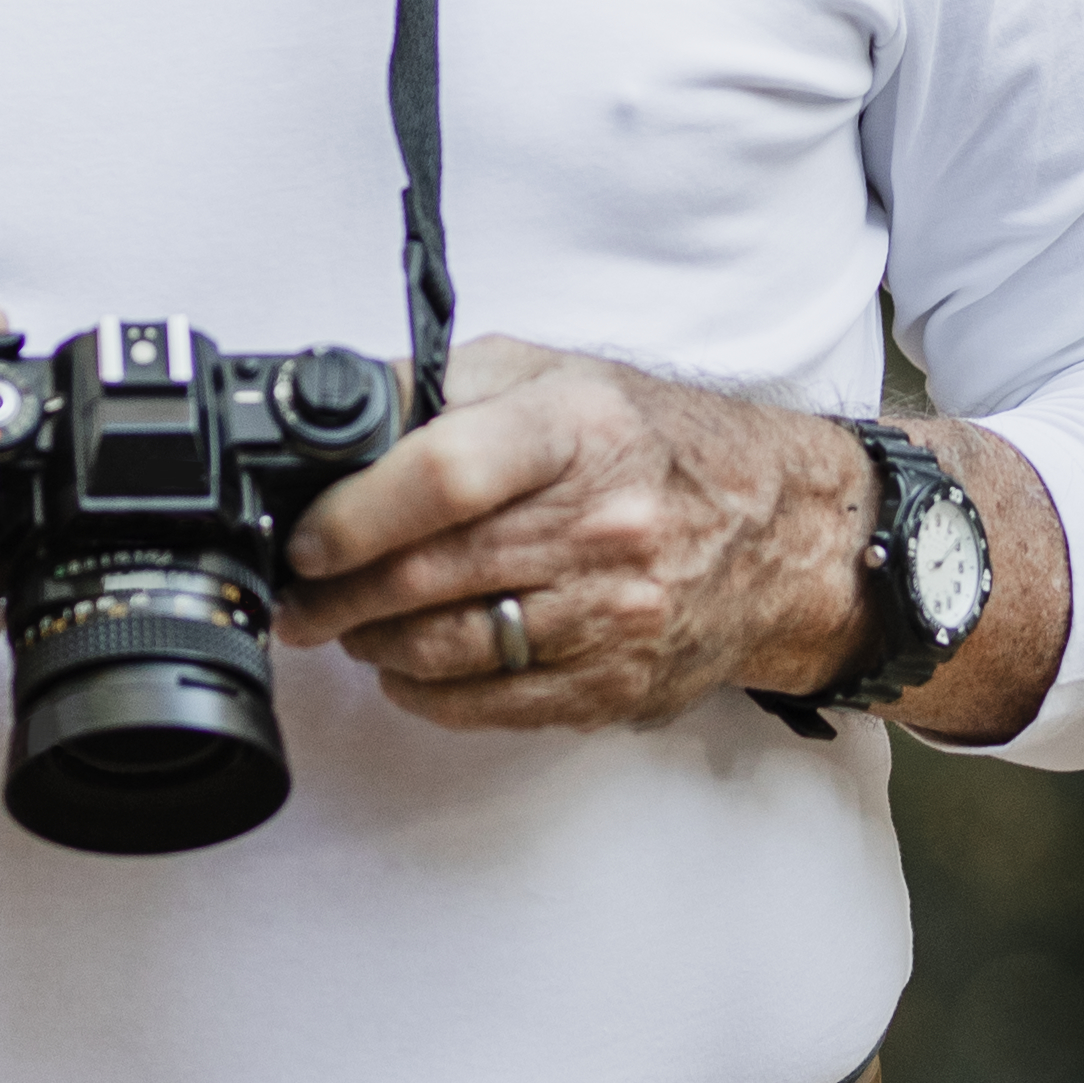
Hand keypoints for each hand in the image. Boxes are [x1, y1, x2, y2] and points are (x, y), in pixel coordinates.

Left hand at [274, 338, 867, 730]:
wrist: (785, 534)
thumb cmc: (657, 447)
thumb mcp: (558, 376)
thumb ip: (445, 388)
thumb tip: (334, 413)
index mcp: (578, 430)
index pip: (445, 475)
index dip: (354, 515)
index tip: (306, 537)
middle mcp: (601, 525)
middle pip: (430, 575)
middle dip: (336, 595)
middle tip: (298, 595)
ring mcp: (612, 616)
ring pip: (448, 649)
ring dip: (372, 643)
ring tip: (348, 624)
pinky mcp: (614, 686)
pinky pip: (488, 706)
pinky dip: (426, 692)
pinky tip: (407, 667)